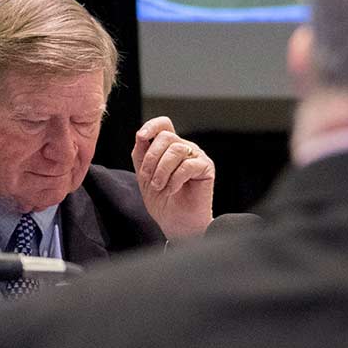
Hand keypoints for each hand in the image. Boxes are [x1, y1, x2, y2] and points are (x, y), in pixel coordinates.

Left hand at [131, 117, 215, 239]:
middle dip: (151, 158)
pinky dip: (174, 179)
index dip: (152, 125)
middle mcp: (184, 149)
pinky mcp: (206, 168)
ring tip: (159, 186)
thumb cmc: (163, 201)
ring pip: (176, 150)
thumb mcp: (144, 176)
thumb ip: (141, 155)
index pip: (164, 124)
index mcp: (169, 148)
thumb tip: (141, 135)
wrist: (177, 222)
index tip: (141, 136)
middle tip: (148, 179)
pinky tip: (172, 190)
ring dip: (162, 171)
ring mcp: (196, 157)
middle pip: (166, 137)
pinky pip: (188, 165)